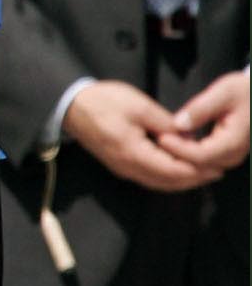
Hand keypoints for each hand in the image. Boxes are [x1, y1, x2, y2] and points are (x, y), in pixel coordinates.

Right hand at [66, 79, 218, 191]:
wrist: (69, 105)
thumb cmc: (103, 102)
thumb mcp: (140, 106)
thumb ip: (167, 124)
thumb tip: (187, 139)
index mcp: (134, 154)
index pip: (174, 172)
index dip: (198, 171)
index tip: (217, 166)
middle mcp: (128, 168)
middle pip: (168, 183)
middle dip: (194, 179)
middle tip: (216, 173)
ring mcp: (122, 168)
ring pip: (158, 183)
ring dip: (181, 181)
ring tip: (202, 173)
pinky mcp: (118, 164)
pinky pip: (149, 178)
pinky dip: (167, 177)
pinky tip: (177, 169)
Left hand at [161, 69, 249, 176]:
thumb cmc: (244, 92)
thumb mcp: (223, 92)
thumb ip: (201, 108)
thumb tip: (178, 123)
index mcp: (234, 141)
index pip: (202, 155)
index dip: (179, 149)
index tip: (161, 137)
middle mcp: (233, 154)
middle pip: (200, 166)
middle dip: (176, 157)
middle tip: (154, 142)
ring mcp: (230, 156)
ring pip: (201, 167)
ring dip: (180, 158)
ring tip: (159, 144)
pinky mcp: (224, 154)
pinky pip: (203, 161)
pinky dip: (186, 156)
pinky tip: (171, 144)